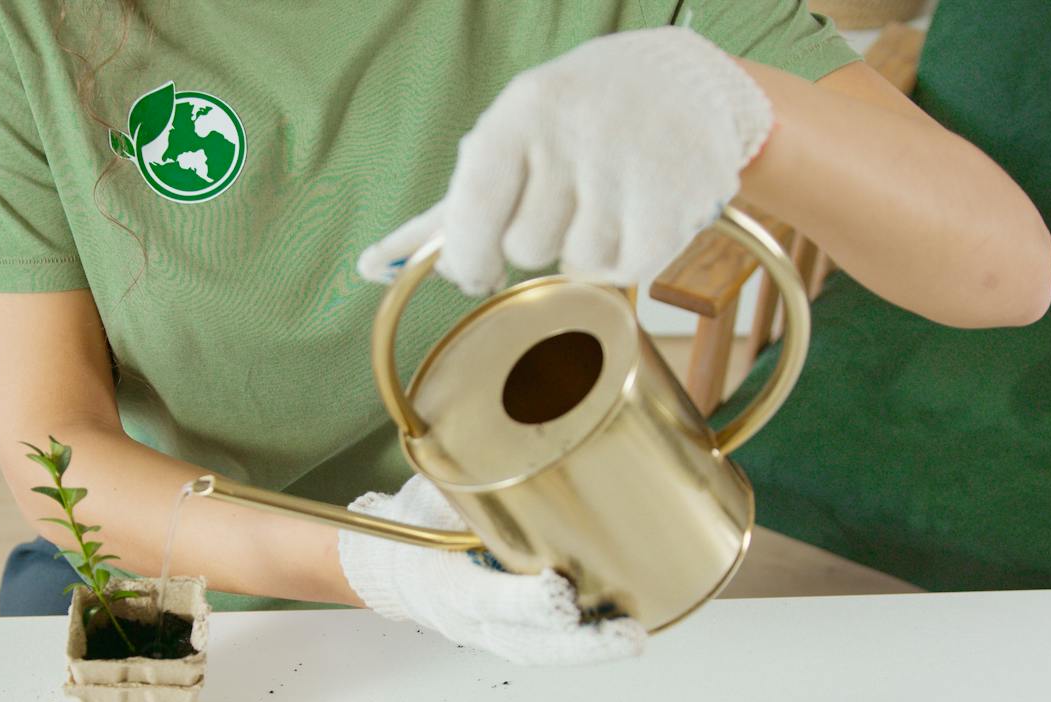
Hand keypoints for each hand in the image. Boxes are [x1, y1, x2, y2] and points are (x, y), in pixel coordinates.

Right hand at [338, 476, 645, 665]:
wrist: (393, 565)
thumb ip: (467, 482)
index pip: (485, 598)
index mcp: (445, 583)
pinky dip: (583, 644)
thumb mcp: (430, 494)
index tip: (560, 592)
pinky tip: (621, 632)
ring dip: (590, 649)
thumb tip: (510, 445)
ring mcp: (491, 633)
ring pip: (541, 652)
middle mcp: (469, 619)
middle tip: (626, 636)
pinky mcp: (511, 633)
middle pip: (525, 643)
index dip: (523, 601)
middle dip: (577, 644)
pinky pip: (546, 647)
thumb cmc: (414, 524)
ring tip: (632, 637)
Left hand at [358, 27, 772, 295]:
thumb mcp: (507, 144)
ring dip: (586, 249)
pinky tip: (636, 216)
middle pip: (525, 248)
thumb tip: (370, 268)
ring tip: (606, 201)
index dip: (468, 257)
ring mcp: (626, 164)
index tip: (477, 268)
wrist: (680, 82)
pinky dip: (628, 259)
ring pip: (578, 263)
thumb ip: (446, 215)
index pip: (473, 211)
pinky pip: (628, 270)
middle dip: (538, 240)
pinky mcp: (674, 198)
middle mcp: (571, 132)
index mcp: (518, 115)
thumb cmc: (571, 124)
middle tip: (564, 201)